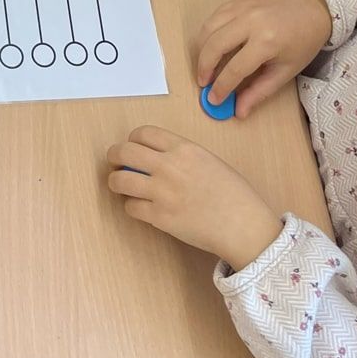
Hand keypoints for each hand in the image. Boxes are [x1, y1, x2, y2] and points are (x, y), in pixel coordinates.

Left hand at [106, 125, 281, 268]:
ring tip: (118, 185)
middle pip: (125, 152)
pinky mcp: (159, 217)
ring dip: (115, 181)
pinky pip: (130, 207)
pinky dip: (130, 206)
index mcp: (184, 148)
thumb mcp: (209, 160)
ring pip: (120, 180)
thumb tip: (157, 157)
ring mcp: (162, 192)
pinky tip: (138, 207)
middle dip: (114, 156)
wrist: (242, 224)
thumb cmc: (233, 193)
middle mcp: (169, 166)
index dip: (132, 139)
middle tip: (114, 163)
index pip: (143, 133)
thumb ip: (182, 155)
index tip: (131, 146)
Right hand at [194, 0, 333, 117]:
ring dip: (201, 50)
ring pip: (208, 28)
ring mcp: (243, 6)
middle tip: (203, 82)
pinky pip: (214, 16)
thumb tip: (238, 112)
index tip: (213, 100)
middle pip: (214, 46)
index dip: (221, 87)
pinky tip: (211, 46)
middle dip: (203, 68)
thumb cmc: (302, 42)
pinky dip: (208, 33)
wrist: (312, 8)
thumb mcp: (285, 71)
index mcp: (267, 42)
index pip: (234, 69)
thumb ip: (259, 92)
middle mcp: (251, 21)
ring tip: (204, 65)